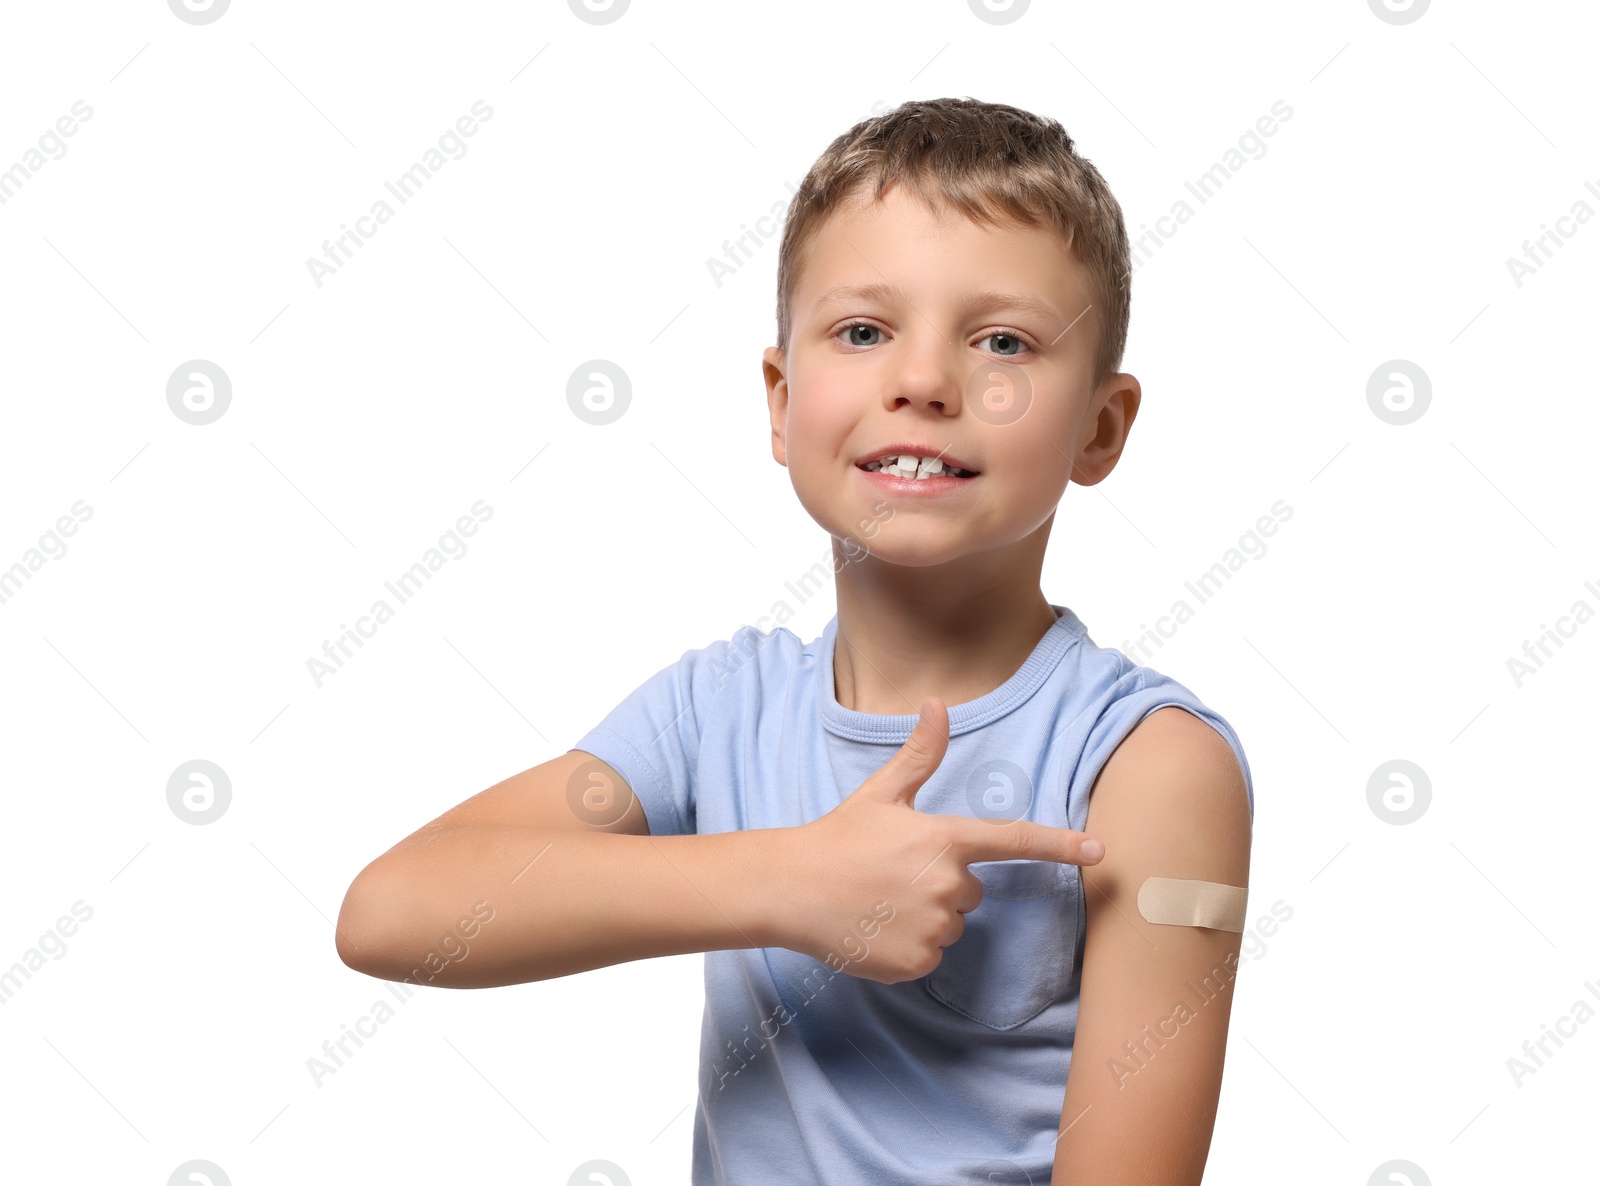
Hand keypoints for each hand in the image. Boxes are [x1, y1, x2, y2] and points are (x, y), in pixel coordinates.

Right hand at [769, 694, 1105, 983]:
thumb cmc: (838, 838)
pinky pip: (932, 954)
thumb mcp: (881, 793)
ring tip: (882, 901)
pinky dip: (910, 945)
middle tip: (894, 873)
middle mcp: (947, 885)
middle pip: (972, 890)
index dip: (1061, 845)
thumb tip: (938, 703)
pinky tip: (878, 927)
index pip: (1014, 841)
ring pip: (953, 925)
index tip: (1100, 851)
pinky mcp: (916, 963)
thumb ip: (920, 753)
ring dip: (927, 916)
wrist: (789, 889)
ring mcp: (933, 928)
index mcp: (944, 839)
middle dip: (942, 884)